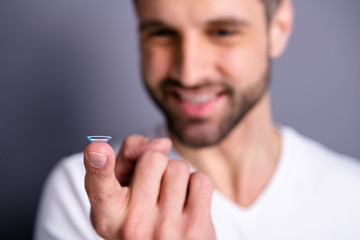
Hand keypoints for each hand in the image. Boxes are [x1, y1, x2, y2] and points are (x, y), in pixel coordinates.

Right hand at [84, 135, 215, 239]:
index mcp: (109, 216)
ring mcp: (166, 229)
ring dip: (177, 177)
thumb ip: (130, 155)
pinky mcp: (196, 228)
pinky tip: (188, 204)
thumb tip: (162, 143)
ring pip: (178, 167)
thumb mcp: (121, 191)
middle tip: (154, 190)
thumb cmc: (142, 217)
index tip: (97, 149)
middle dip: (156, 166)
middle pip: (152, 158)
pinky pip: (201, 180)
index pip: (100, 187)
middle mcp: (134, 225)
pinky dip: (196, 186)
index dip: (98, 166)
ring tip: (170, 200)